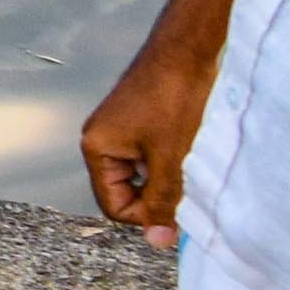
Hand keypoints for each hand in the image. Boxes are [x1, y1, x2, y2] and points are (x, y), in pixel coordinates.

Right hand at [83, 24, 225, 238]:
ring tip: (192, 157)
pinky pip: (152, 152)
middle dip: (160, 191)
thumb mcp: (171, 159)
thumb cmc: (175, 100)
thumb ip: (162, 202)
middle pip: (128, 190)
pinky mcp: (141, 117)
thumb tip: (157, 241)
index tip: (179, 209)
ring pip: (145, 171)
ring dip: (171, 173)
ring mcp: (121, 126)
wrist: (188, 48)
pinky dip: (174, 156)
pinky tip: (192, 141)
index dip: (148, 215)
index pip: (115, 205)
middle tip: (190, 182)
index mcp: (96, 147)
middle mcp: (102, 137)